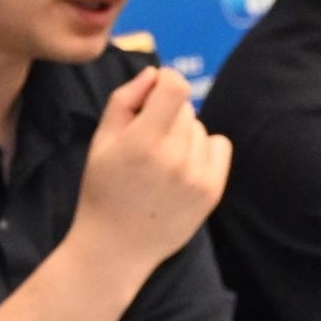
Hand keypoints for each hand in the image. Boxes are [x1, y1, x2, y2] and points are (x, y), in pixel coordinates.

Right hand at [71, 64, 231, 269]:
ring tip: (161, 163)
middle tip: (147, 142)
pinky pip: (220, 145)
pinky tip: (182, 169)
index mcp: (142, 141)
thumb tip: (155, 73)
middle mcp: (174, 157)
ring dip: (184, 135)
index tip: (155, 93)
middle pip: (185, 108)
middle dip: (167, 115)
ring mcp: (197, 175)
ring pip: (200, 128)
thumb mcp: (100, 142)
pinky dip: (204, 150)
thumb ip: (125, 100)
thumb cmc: (103, 190)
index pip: (175, 86)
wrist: (116, 247)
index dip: (165, 82)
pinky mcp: (212, 190)